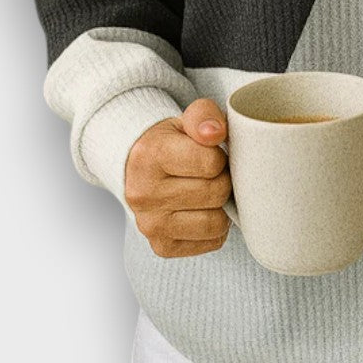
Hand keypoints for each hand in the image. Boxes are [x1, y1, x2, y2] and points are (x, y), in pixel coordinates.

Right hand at [124, 98, 233, 257]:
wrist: (140, 169)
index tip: (209, 153)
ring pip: (216, 222)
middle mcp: (143, 194)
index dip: (219, 156)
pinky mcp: (162, 246)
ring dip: (221, 206)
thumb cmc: (173, 142)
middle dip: (223, 180)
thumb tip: (216, 133)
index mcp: (150, 156)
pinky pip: (212, 241)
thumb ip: (204, 116)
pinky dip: (215, 227)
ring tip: (208, 192)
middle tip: (212, 174)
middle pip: (217, 192)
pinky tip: (202, 210)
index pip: (211, 162)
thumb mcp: (186, 119)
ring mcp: (150, 224)